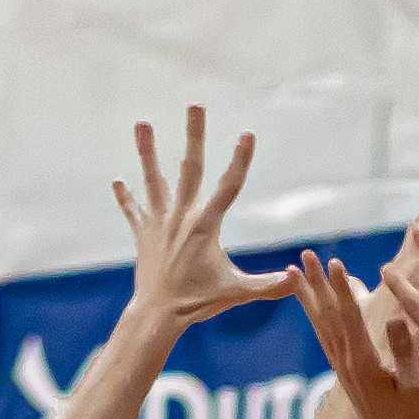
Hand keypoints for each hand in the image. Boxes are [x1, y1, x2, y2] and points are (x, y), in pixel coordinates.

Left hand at [114, 106, 294, 327]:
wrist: (157, 314)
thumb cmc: (199, 303)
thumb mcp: (238, 292)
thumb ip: (270, 285)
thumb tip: (299, 279)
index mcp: (206, 225)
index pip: (229, 186)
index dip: (240, 160)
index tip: (247, 134)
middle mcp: (181, 217)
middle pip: (189, 167)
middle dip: (195, 134)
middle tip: (195, 104)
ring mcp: (159, 223)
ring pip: (153, 179)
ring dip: (147, 151)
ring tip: (142, 123)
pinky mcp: (143, 235)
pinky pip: (133, 211)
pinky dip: (126, 198)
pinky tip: (118, 181)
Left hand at [295, 255, 418, 418]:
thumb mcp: (417, 387)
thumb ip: (405, 352)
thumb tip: (395, 318)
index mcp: (364, 361)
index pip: (350, 316)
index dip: (342, 288)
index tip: (334, 262)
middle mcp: (346, 361)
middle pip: (327, 315)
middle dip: (315, 283)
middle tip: (303, 256)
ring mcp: (341, 366)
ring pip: (320, 324)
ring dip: (307, 295)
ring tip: (293, 272)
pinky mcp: (343, 371)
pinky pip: (325, 336)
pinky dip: (315, 315)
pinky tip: (311, 304)